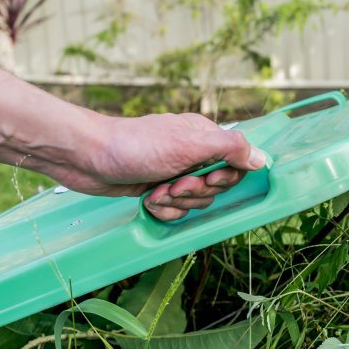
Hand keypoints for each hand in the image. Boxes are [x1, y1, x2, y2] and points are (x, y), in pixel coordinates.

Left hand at [46, 112, 266, 220]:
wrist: (87, 157)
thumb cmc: (137, 146)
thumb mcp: (190, 144)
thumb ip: (230, 148)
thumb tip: (261, 159)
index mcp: (204, 137)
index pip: (235, 164)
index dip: (224, 178)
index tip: (206, 178)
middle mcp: (192, 154)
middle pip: (216, 188)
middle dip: (194, 192)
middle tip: (173, 184)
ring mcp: (173, 173)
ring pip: (195, 202)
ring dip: (176, 202)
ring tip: (155, 191)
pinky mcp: (156, 189)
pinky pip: (174, 210)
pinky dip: (162, 210)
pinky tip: (147, 200)